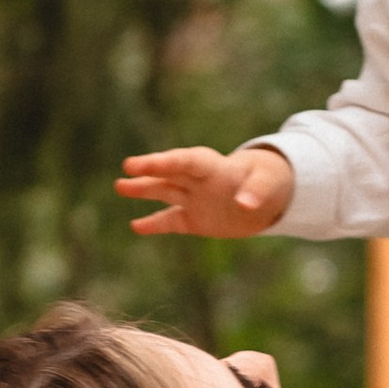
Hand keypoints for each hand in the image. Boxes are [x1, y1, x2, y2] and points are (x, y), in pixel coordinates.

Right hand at [116, 143, 294, 237]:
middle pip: (170, 173)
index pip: (184, 161)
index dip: (163, 162)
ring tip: (120, 187)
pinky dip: (155, 225)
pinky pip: (171, 221)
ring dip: (143, 190)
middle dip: (150, 170)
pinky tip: (136, 226)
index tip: (139, 163)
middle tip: (127, 167)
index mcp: (213, 166)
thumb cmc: (269, 181)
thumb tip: (246, 205)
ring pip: (164, 193)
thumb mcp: (268, 184)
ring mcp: (193, 199)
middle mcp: (197, 181)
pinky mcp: (194, 219)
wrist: (268, 195)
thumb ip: (257, 192)